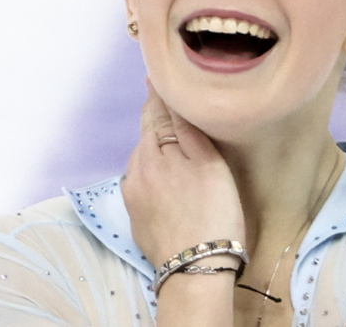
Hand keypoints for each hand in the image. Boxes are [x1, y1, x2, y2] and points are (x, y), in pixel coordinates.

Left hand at [122, 80, 245, 266]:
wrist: (195, 270)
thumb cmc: (212, 214)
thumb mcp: (209, 165)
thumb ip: (186, 130)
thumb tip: (170, 97)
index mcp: (153, 153)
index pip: (153, 113)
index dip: (158, 95)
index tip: (158, 75)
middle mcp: (135, 171)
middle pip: (147, 136)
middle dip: (157, 120)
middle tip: (172, 104)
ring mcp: (133, 196)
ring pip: (144, 160)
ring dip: (156, 147)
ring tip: (174, 141)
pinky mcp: (136, 217)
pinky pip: (143, 183)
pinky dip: (154, 172)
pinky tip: (168, 178)